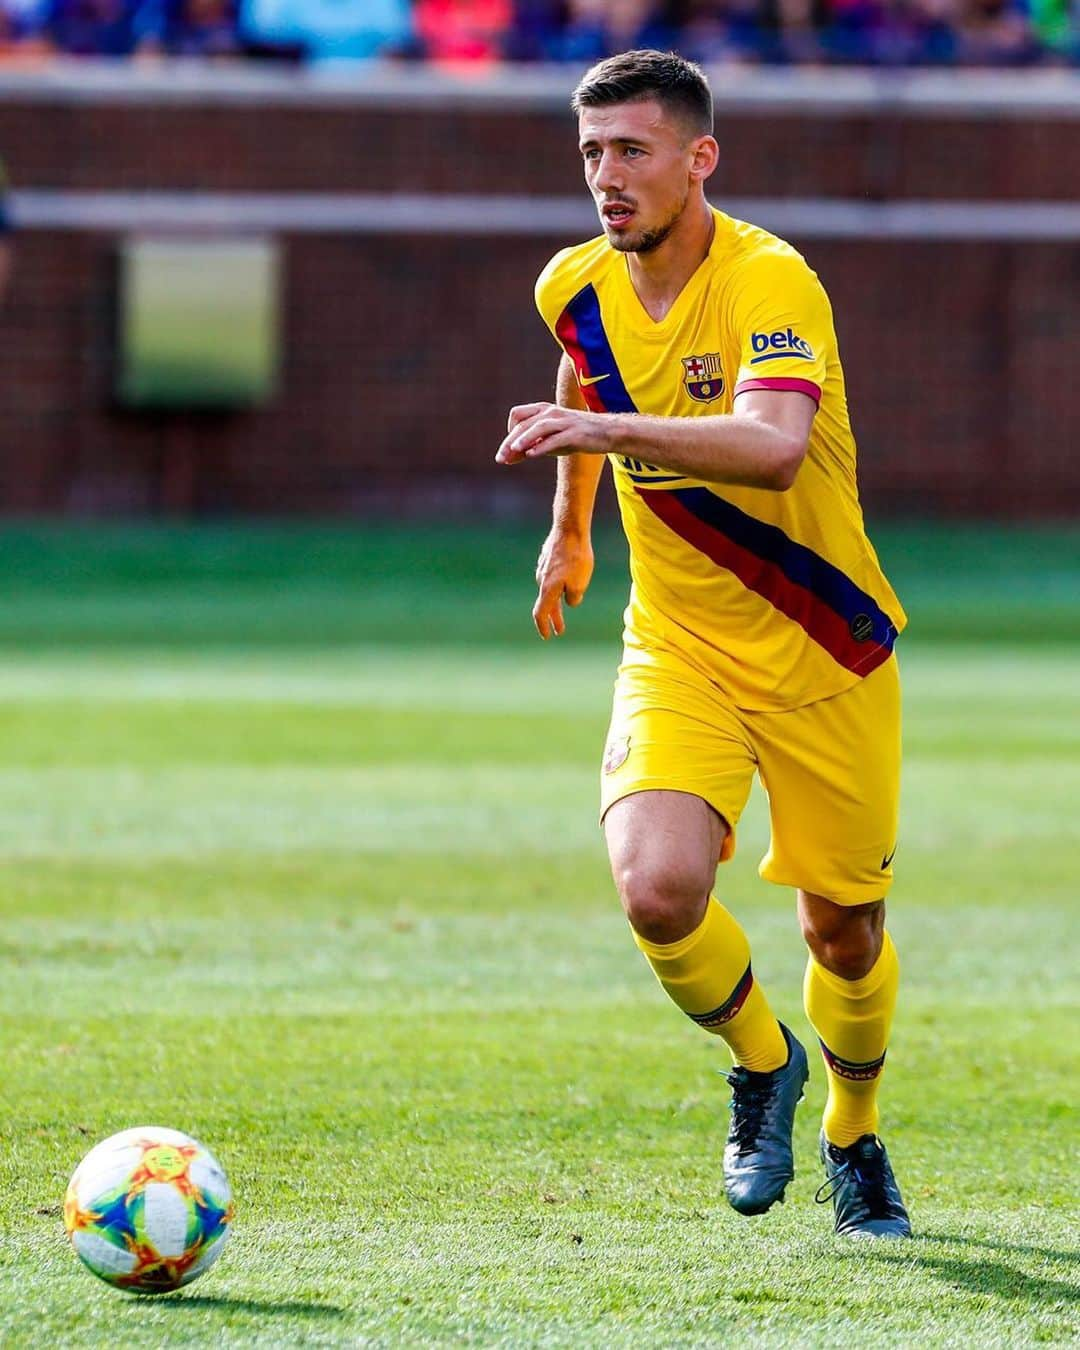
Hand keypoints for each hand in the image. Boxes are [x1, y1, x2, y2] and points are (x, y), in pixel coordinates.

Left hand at [496, 402, 612, 465]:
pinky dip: (542, 446)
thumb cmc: (575, 436)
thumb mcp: (550, 441)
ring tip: (513, 450)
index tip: (509, 450)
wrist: (607, 433)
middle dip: (510, 441)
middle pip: (524, 423)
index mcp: (544, 410)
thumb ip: (529, 447)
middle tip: (500, 458)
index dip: (509, 431)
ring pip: (539, 427)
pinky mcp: (575, 433)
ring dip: (524, 438)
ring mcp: (564, 422)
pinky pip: (555, 439)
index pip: (517, 415)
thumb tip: (507, 458)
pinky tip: (531, 454)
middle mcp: (552, 412)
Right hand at [532, 528, 593, 638]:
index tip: (547, 636)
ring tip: (568, 604)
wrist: (570, 529)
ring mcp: (543, 568)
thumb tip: (571, 600)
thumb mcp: (580, 584)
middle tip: (560, 629)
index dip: (543, 626)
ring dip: (558, 599)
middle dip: (554, 617)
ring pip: (550, 588)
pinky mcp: (548, 558)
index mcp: (547, 589)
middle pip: (546, 603)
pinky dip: (559, 584)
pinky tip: (567, 580)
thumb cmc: (576, 557)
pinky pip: (552, 575)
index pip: (540, 613)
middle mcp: (541, 580)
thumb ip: (574, 598)